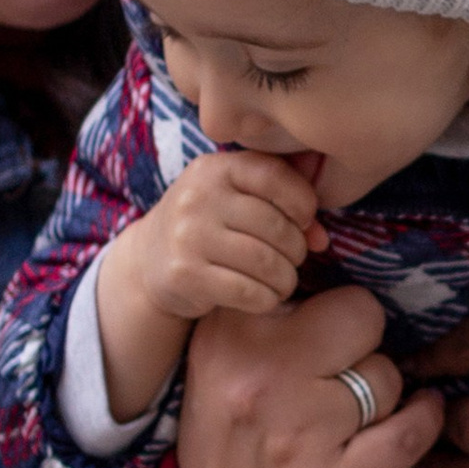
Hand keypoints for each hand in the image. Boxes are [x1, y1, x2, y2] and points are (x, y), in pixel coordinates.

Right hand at [94, 152, 319, 419]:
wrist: (148, 262)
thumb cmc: (208, 225)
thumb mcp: (236, 198)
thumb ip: (282, 199)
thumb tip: (321, 236)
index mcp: (215, 168)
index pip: (274, 175)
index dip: (302, 201)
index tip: (306, 221)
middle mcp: (198, 197)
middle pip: (274, 225)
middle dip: (296, 248)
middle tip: (295, 259)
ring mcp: (188, 236)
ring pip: (265, 261)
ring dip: (285, 278)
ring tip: (284, 280)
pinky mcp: (185, 274)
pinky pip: (247, 291)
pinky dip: (266, 299)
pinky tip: (265, 296)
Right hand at [173, 281, 441, 467]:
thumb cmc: (235, 441)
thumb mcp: (224, 363)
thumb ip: (272, 311)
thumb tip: (341, 252)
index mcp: (228, 333)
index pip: (317, 279)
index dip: (331, 313)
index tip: (327, 338)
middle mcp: (258, 375)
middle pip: (363, 316)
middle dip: (363, 346)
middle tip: (342, 380)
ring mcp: (296, 433)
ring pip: (388, 376)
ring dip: (382, 398)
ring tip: (348, 422)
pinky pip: (411, 430)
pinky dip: (424, 423)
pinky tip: (415, 421)